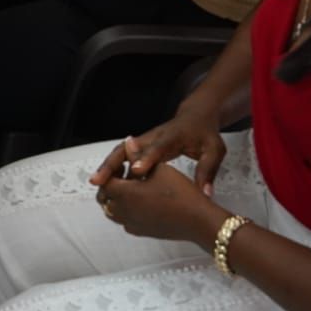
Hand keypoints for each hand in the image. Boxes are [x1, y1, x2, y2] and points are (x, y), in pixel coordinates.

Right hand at [91, 108, 230, 195]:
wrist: (196, 116)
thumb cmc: (205, 133)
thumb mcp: (214, 150)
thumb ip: (208, 171)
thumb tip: (205, 194)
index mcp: (172, 137)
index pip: (157, 148)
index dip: (146, 159)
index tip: (136, 172)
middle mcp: (153, 137)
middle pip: (127, 149)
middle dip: (112, 164)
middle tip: (98, 180)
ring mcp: (145, 141)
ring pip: (121, 152)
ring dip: (108, 166)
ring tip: (96, 183)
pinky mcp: (141, 146)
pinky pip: (124, 156)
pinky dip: (114, 167)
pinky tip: (108, 182)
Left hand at [95, 159, 227, 244]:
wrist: (197, 220)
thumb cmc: (179, 192)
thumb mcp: (158, 168)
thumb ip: (137, 156)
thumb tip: (127, 143)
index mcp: (124, 193)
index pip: (105, 182)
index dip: (111, 171)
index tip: (124, 164)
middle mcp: (123, 211)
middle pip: (105, 198)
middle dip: (111, 185)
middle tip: (126, 175)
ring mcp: (132, 224)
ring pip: (113, 211)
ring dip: (118, 198)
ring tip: (134, 187)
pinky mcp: (141, 232)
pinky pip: (125, 221)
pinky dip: (127, 211)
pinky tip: (142, 202)